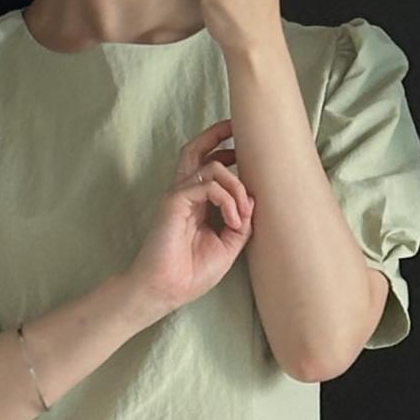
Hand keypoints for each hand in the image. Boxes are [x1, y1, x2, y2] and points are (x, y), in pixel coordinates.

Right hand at [126, 118, 254, 317]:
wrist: (166, 291)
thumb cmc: (191, 274)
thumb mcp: (227, 247)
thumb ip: (240, 223)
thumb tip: (253, 200)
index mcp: (195, 203)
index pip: (207, 166)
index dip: (225, 152)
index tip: (245, 151)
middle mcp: (185, 195)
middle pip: (197, 150)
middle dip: (217, 135)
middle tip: (237, 128)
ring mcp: (178, 196)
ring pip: (211, 167)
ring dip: (236, 186)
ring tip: (242, 214)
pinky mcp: (174, 202)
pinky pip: (208, 185)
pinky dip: (227, 199)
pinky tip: (232, 220)